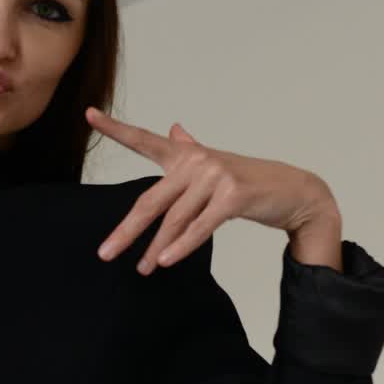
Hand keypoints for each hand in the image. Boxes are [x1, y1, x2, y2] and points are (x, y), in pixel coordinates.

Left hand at [88, 107, 337, 272]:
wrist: (294, 191)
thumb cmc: (249, 181)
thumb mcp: (215, 165)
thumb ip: (189, 149)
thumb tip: (173, 128)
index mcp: (187, 154)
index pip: (145, 140)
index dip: (115, 128)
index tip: (89, 115)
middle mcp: (198, 161)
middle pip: (151, 199)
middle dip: (127, 230)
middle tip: (105, 253)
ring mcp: (216, 176)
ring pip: (175, 218)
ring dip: (156, 247)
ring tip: (142, 269)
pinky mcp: (233, 196)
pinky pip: (200, 226)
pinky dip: (182, 245)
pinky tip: (165, 260)